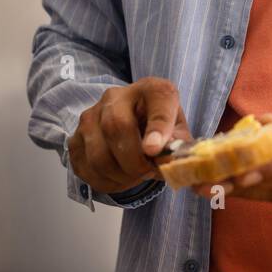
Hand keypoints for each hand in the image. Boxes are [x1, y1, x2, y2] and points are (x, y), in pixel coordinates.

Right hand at [68, 76, 192, 194]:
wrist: (128, 121)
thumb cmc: (159, 129)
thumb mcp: (178, 134)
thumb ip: (184, 151)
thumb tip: (196, 178)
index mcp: (152, 90)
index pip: (158, 100)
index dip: (157, 126)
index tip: (155, 150)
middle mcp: (117, 96)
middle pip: (117, 128)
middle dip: (135, 162)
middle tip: (147, 173)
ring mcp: (91, 114)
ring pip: (98, 153)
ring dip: (119, 175)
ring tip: (134, 176)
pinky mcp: (75, 135)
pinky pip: (84, 166)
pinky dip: (104, 181)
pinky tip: (118, 177)